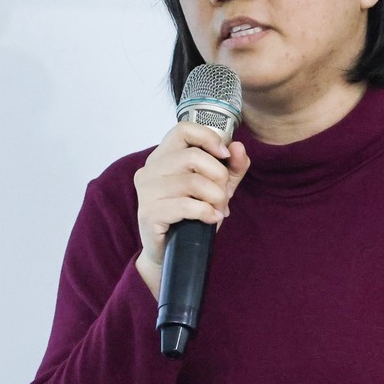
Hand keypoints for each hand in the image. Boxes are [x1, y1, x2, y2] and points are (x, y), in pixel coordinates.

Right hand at [133, 122, 249, 299]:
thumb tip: (238, 147)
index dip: (208, 138)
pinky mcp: (149, 213)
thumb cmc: (190, 216)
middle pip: (192, 156)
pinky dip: (206, 212)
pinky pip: (185, 205)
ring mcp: (146, 192)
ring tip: (219, 210)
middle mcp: (149, 170)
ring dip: (215, 198)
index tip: (225, 155)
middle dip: (219, 176)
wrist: (170, 253)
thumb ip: (231, 167)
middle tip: (224, 195)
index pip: (183, 129)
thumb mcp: (216, 187)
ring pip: (192, 182)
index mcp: (162, 157)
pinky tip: (212, 218)